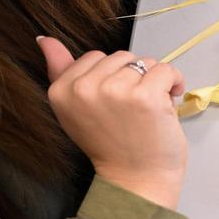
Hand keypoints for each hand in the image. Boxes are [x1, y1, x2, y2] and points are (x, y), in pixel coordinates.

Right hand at [38, 38, 187, 209]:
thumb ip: (61, 71)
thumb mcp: (76, 109)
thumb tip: (44, 39)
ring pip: (145, 62)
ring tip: (149, 109)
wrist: (136, 179)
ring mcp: (115, 90)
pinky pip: (167, 70)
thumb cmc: (112, 145)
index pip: (94, 57)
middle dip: (135, 78)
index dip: (113, 77)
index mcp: (61, 90)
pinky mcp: (145, 96)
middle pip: (122, 57)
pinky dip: (174, 83)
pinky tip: (168, 104)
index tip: (116, 103)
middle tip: (134, 109)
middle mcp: (83, 88)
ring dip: (155, 82)